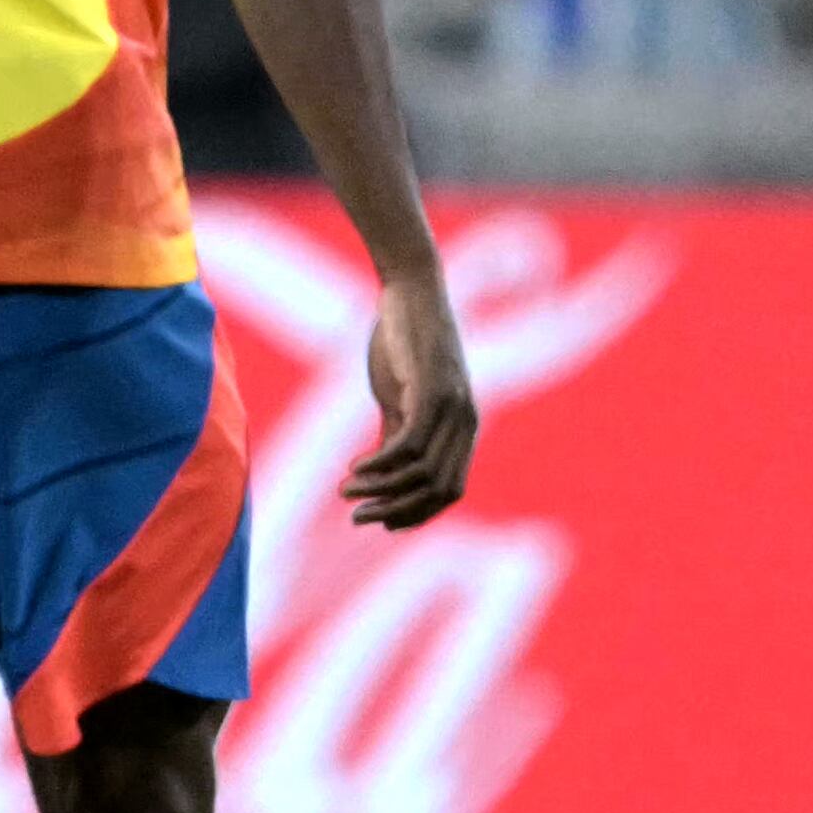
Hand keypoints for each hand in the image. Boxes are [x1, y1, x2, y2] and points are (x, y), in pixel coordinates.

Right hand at [346, 261, 479, 528]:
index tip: (382, 522)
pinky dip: (380, 464)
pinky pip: (409, 445)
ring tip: (347, 492)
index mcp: (463, 428)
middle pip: (440, 490)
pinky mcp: (433, 391)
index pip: (451, 490)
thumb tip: (382, 474)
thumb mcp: (400, 397)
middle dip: (398, 511)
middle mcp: (465, 422)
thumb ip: (396, 433)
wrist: (409, 290)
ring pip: (423, 473)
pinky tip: (355, 468)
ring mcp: (454, 407)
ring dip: (381, 490)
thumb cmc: (403, 341)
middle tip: (358, 517)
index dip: (418, 513)